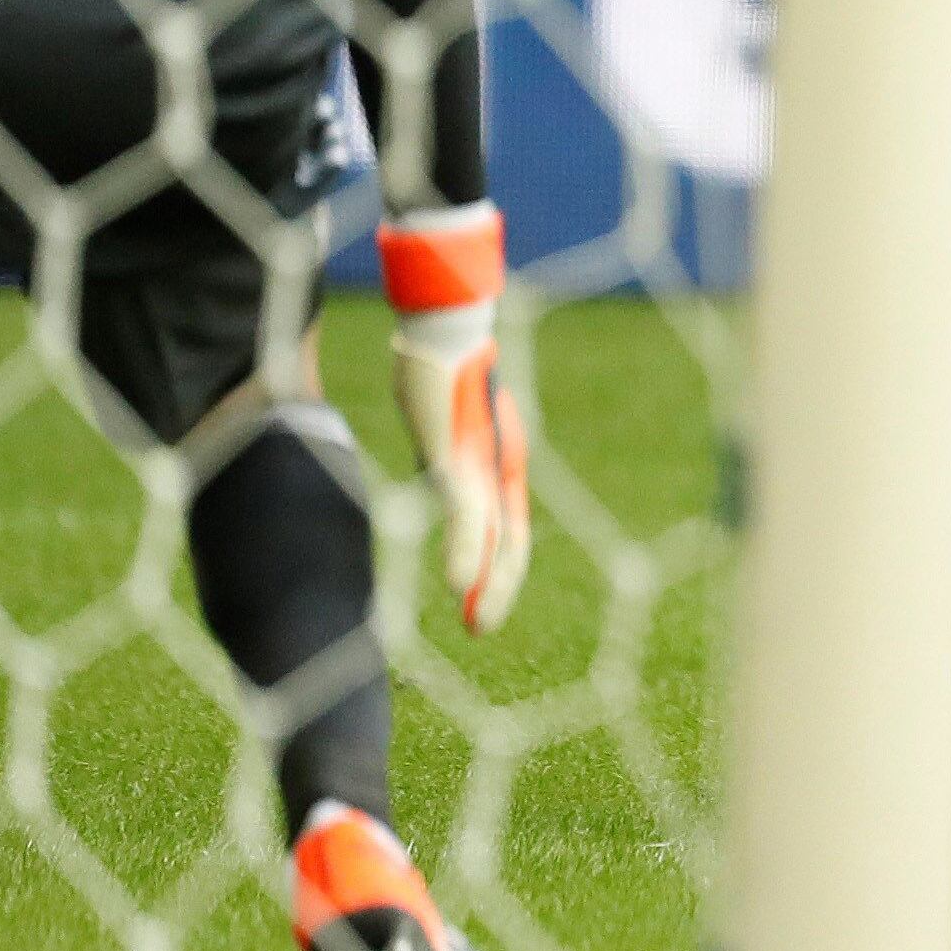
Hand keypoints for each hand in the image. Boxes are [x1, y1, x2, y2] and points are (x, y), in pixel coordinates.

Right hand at [381, 206, 530, 635]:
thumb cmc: (446, 366)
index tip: (480, 610)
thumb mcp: (449, 424)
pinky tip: (460, 584)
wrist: (447, 319)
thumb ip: (451, 458)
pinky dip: (464, 548)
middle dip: (499, 587)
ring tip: (481, 622)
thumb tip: (444, 475)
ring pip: (488, 530)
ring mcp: (478, 459)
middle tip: (483, 630)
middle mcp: (494, 465)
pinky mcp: (457, 451)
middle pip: (506, 537)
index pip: (504, 527)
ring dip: (488, 579)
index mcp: (492, 464)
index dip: (499, 571)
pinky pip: (464, 508)